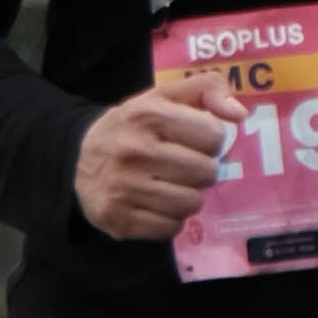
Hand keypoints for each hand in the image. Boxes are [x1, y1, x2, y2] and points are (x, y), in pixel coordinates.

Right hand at [73, 66, 246, 243]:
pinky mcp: (119, 219)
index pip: (214, 136)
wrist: (77, 159)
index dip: (208, 139)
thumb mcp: (164, 97)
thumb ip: (207, 89)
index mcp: (149, 114)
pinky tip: (154, 204)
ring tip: (169, 185)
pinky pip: (171, 228)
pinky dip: (169, 219)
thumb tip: (239, 115)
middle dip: (200, 171)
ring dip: (187, 197)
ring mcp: (124, 188)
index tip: (191, 141)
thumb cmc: (132, 127)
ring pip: (191, 204)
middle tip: (181, 166)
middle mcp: (135, 150)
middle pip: (207, 173)